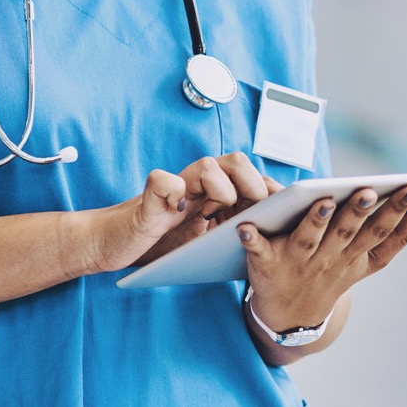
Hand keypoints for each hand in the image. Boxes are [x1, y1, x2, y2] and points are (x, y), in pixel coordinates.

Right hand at [90, 153, 274, 271]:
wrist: (118, 244)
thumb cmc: (163, 244)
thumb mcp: (205, 242)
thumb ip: (231, 233)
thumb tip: (270, 237)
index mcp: (215, 194)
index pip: (251, 178)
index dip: (271, 189)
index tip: (288, 207)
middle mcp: (198, 184)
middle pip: (235, 162)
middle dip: (253, 183)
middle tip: (257, 208)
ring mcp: (174, 187)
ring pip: (206, 165)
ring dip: (220, 186)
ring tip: (219, 208)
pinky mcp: (149, 195)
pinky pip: (163, 180)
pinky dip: (172, 191)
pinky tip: (176, 209)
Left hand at [237, 186, 406, 331]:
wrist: (287, 317)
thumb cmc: (332, 272)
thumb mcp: (368, 261)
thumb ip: (397, 235)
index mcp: (356, 256)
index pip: (382, 234)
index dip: (402, 218)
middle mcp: (330, 260)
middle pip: (348, 233)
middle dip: (360, 212)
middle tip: (370, 190)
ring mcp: (298, 263)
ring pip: (309, 238)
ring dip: (317, 220)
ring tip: (325, 200)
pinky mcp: (266, 264)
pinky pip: (257, 251)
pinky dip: (251, 240)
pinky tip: (244, 227)